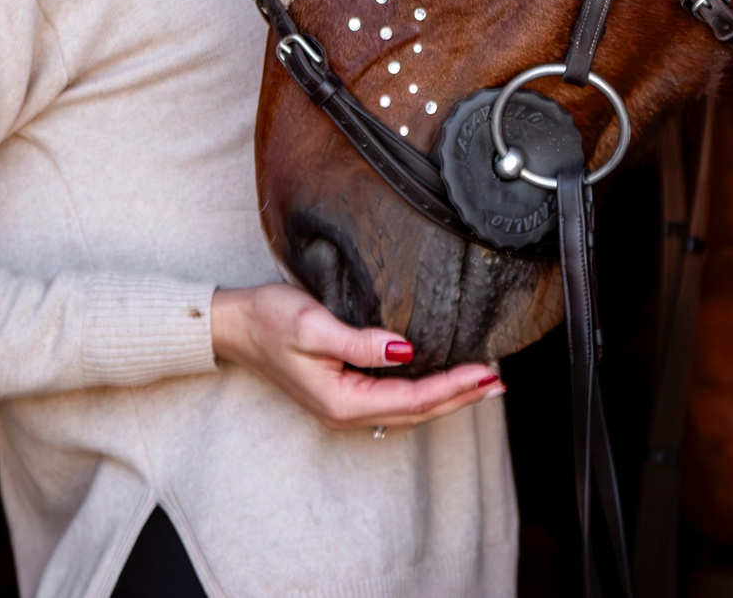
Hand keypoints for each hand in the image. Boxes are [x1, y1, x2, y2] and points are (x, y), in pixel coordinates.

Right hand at [210, 282, 503, 429]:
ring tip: (481, 383)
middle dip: (460, 396)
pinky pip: (394, 399)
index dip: (453, 386)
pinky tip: (440, 379)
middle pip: (417, 412)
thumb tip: (405, 350)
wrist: (234, 324)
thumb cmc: (268, 320)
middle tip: (498, 382)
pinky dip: (425, 391)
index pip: (413, 399)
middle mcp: (346, 411)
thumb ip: (360, 342)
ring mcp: (344, 405)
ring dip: (447, 396)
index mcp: (342, 401)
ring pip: (408, 408)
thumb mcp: (313, 325)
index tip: (486, 371)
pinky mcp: (343, 391)